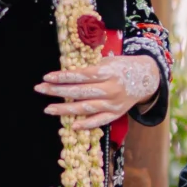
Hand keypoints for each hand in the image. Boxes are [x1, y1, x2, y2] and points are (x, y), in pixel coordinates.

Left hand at [37, 52, 159, 128]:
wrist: (146, 77)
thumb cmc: (122, 66)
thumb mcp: (107, 61)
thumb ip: (89, 68)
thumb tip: (66, 72)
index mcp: (108, 72)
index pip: (80, 75)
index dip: (63, 76)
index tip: (46, 77)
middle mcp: (111, 88)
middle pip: (80, 92)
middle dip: (58, 91)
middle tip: (40, 89)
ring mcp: (114, 103)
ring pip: (86, 108)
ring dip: (66, 110)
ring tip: (48, 109)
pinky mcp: (117, 113)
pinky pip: (99, 120)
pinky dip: (86, 124)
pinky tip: (71, 125)